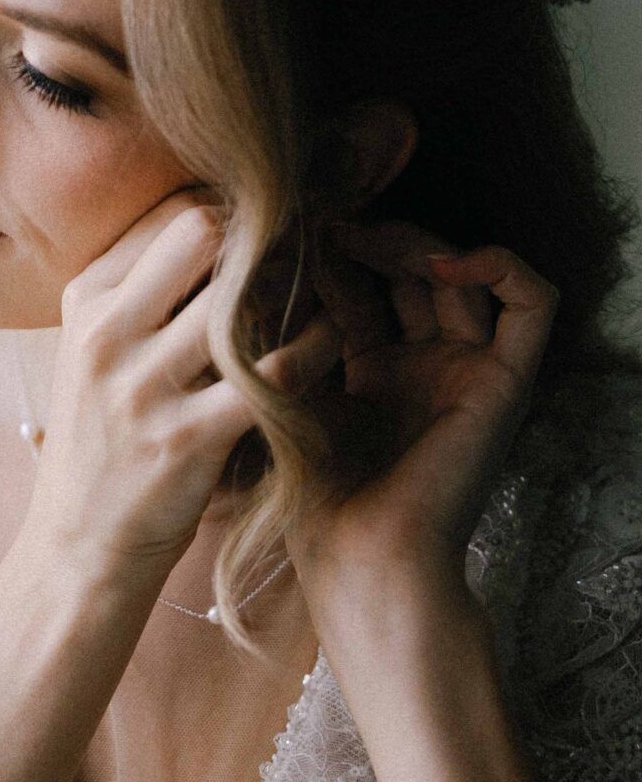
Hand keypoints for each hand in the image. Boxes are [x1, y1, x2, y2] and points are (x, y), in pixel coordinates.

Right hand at [24, 188, 342, 596]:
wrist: (80, 548)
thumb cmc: (102, 443)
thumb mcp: (93, 354)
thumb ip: (141, 293)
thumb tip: (215, 224)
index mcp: (85, 303)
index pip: (169, 214)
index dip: (230, 211)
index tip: (267, 229)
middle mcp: (106, 335)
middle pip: (201, 233)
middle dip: (261, 235)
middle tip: (303, 250)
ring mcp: (143, 387)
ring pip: (243, 295)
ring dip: (297, 289)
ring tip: (324, 293)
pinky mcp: (189, 438)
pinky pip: (276, 370)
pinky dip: (317, 348)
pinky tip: (331, 345)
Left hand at [288, 217, 559, 619]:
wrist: (361, 558)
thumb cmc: (311, 496)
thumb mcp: (286, 393)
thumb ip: (283, 334)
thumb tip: (250, 264)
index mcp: (371, 372)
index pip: (360, 286)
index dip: (328, 254)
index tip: (285, 229)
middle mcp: (424, 366)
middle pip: (410, 272)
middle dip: (368, 238)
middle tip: (321, 223)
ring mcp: (466, 372)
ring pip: (462, 275)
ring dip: (414, 242)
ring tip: (361, 237)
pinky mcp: (505, 383)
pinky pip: (532, 307)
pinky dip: (500, 267)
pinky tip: (440, 263)